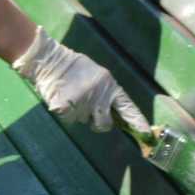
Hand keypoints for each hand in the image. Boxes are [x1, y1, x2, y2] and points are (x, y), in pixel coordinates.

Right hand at [11, 27, 147, 133]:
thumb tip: (111, 111)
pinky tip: (61, 99)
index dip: (137, 121)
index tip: (147, 135)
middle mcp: (99, 95)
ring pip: (84, 121)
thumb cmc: (72, 66)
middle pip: (105, 123)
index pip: (127, 106)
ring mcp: (83, 102)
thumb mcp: (96, 75)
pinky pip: (69, 119)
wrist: (47, 59)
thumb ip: (105, 91)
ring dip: (78, 114)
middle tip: (87, 110)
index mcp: (109, 85)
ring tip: (70, 96)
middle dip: (97, 122)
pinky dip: (65, 113)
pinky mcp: (66, 108)